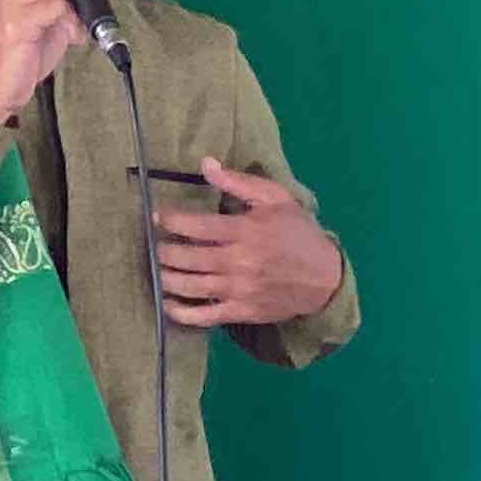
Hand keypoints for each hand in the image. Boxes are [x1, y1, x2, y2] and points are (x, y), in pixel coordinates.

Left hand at [152, 156, 342, 326]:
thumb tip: (206, 164)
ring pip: (190, 286)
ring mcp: (238, 290)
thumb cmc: (297, 233)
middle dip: (164, 250)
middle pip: (187, 257)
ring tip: (157, 269)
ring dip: (166, 278)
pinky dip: (180, 312)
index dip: (172, 220)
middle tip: (154, 245)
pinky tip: (167, 303)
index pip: (197, 225)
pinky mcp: (241, 312)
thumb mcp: (275, 198)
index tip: (157, 217)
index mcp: (245, 231)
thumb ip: (238, 182)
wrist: (325, 278)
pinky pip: (204, 316)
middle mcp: (238, 262)